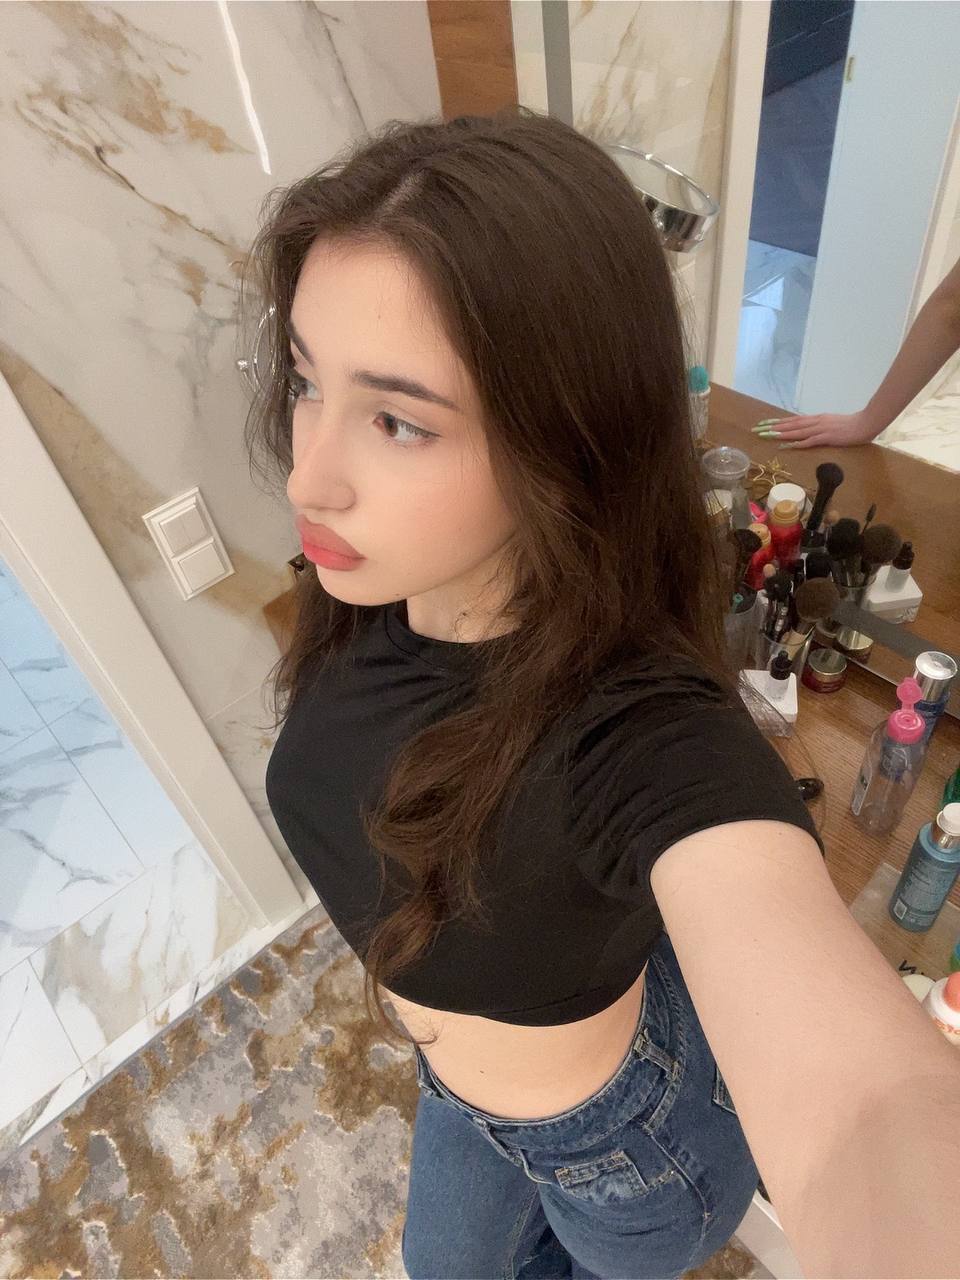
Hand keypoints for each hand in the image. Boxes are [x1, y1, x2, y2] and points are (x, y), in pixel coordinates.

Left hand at [751, 409, 882, 448]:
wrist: (867, 423)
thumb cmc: (851, 425)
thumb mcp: (831, 424)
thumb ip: (819, 427)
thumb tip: (807, 431)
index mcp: (816, 419)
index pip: (793, 420)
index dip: (778, 422)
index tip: (764, 424)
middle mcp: (815, 421)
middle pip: (790, 425)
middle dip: (773, 427)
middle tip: (757, 429)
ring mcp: (821, 429)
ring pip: (796, 431)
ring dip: (780, 434)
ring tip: (766, 435)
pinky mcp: (827, 437)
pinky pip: (809, 441)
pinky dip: (797, 443)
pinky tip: (787, 446)